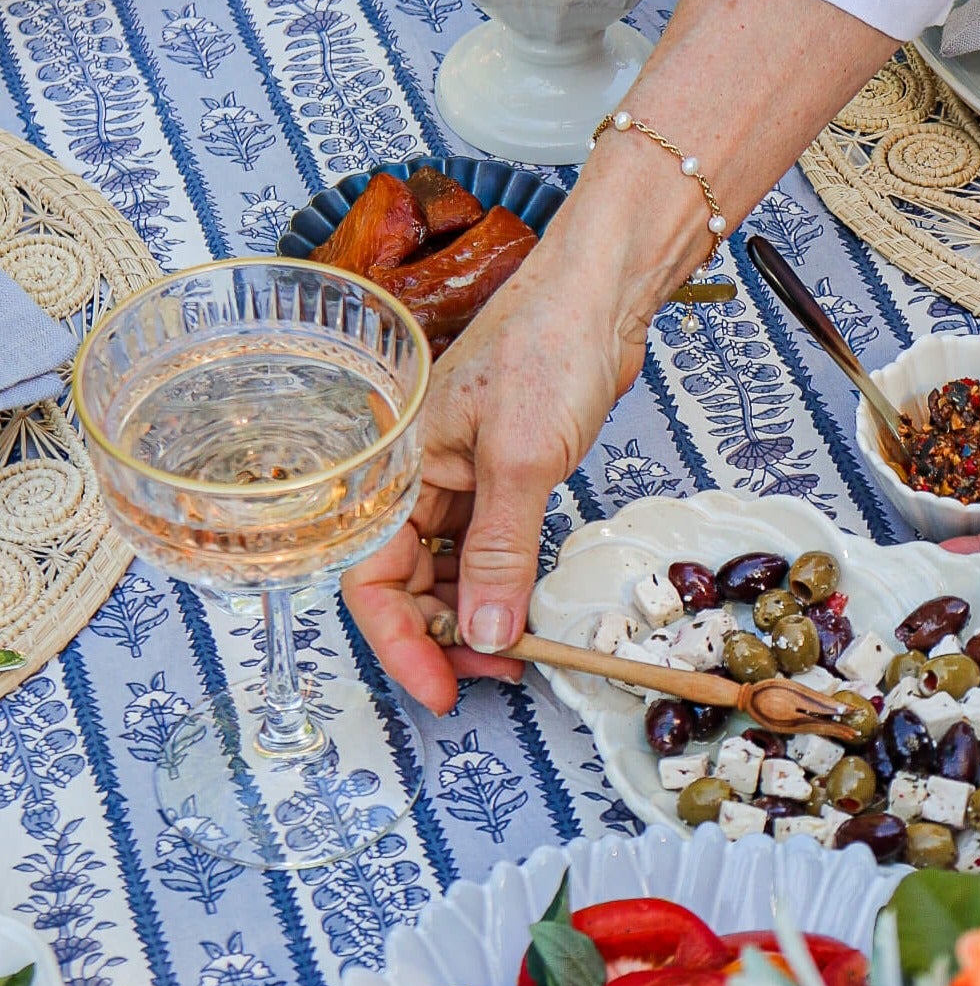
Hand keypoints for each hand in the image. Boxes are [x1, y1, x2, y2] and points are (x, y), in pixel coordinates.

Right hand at [343, 260, 644, 713]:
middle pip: (408, 580)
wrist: (600, 296)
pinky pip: (489, 544)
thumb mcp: (523, 458)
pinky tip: (529, 604)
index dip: (400, 641)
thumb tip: (486, 634)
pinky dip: (505, 580)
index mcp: (400, 466)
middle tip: (496, 672)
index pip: (372, 574)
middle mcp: (421, 474)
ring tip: (520, 648)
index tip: (443, 689)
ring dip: (477, 613)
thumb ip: (502, 551)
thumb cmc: (549, 347)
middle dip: (443, 634)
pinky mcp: (506, 472)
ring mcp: (463, 474)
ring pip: (451, 567)